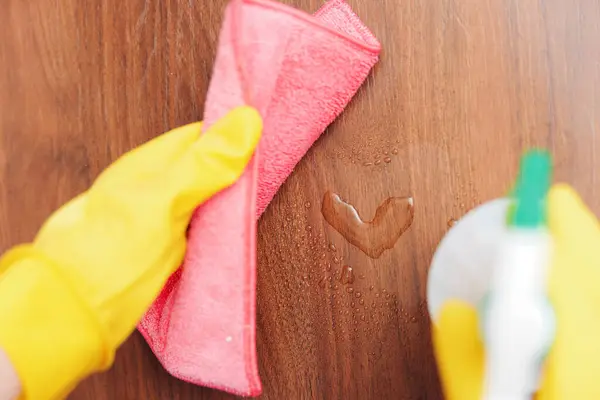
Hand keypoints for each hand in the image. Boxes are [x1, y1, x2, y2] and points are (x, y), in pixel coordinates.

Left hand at [0, 107, 261, 398]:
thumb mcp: (165, 199)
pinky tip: (234, 232)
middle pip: (204, 168)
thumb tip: (247, 119)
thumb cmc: (113, 250)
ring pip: (204, 198)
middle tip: (271, 173)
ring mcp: (160, 220)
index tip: (267, 139)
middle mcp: (156, 188)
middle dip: (235, 170)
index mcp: (152, 164)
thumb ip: (205, 163)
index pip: (201, 137)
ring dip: (229, 199)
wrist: (77, 310)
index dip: (233, 136)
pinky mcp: (166, 250)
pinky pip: (200, 228)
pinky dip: (219, 227)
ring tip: (261, 199)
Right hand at [432, 184, 599, 398]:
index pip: (575, 309)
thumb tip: (460, 312)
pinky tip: (575, 287)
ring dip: (585, 269)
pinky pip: (597, 324)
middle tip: (560, 208)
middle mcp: (597, 377)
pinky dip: (586, 297)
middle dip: (582, 246)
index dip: (564, 248)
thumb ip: (465, 364)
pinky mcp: (596, 372)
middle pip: (598, 299)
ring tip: (566, 240)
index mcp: (574, 384)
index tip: (548, 205)